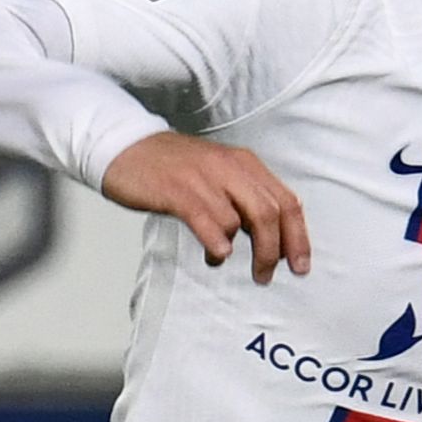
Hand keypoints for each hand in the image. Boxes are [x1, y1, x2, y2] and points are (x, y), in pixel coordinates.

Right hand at [102, 131, 310, 281]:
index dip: (298, 237)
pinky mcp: (177, 190)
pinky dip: (217, 242)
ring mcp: (203, 177)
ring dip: (241, 250)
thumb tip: (272, 239)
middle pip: (270, 214)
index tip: (300, 266)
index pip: (287, 202)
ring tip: (222, 259)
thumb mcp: (218, 174)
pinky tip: (215, 255)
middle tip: (265, 275)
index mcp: (245, 163)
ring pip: (241, 219)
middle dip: (275, 251)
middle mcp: (228, 167)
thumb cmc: (172, 168)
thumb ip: (245, 198)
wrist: (121, 145)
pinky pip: (208, 220)